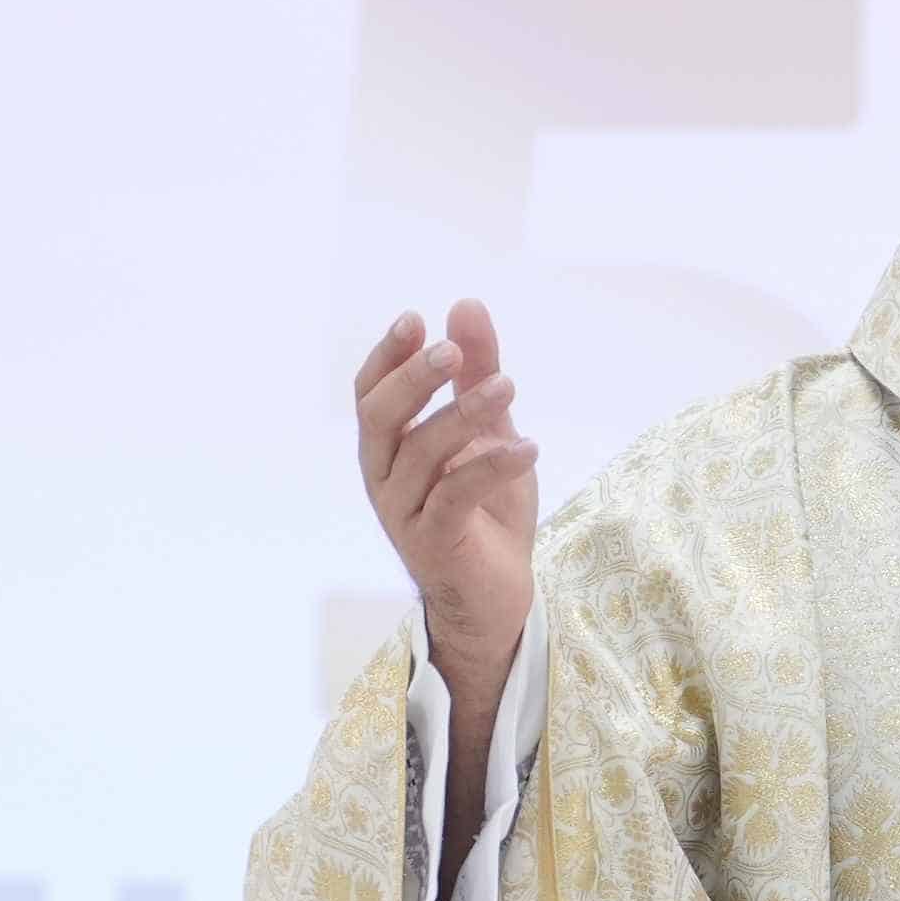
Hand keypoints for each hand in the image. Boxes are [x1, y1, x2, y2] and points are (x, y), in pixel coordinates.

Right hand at [356, 299, 537, 686]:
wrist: (498, 594)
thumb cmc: (486, 509)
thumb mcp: (487, 431)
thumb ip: (476, 374)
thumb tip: (465, 306)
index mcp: (388, 448)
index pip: (370, 394)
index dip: (388, 356)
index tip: (417, 320)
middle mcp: (384, 478)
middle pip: (379, 417)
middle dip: (414, 378)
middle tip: (454, 352)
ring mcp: (404, 513)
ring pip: (421, 453)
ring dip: (464, 414)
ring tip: (509, 388)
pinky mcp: (434, 543)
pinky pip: (454, 495)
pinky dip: (492, 466)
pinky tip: (529, 449)